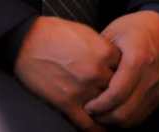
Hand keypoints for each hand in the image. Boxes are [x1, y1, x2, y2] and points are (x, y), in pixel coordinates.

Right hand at [13, 16, 119, 130]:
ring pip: (107, 107)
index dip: (127, 74)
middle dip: (121, 93)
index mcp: (105, 53)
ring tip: (115, 113)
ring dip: (111, 111)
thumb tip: (117, 64)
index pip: (128, 70)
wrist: (30, 42)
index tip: (127, 78)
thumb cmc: (59, 35)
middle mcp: (96, 72)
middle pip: (119, 89)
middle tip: (123, 98)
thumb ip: (106, 51)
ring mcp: (82, 89)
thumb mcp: (91, 35)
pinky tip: (101, 128)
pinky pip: (87, 123)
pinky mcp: (66, 103)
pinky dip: (96, 128)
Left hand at [84, 11, 158, 126]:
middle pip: (124, 111)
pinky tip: (116, 112)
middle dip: (104, 117)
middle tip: (91, 112)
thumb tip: (82, 81)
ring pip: (133, 118)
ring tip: (102, 113)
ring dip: (114, 121)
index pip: (116, 94)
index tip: (87, 105)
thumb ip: (100, 57)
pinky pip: (143, 115)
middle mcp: (151, 75)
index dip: (99, 105)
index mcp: (138, 58)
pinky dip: (127, 119)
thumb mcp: (113, 33)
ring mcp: (158, 85)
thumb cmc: (135, 27)